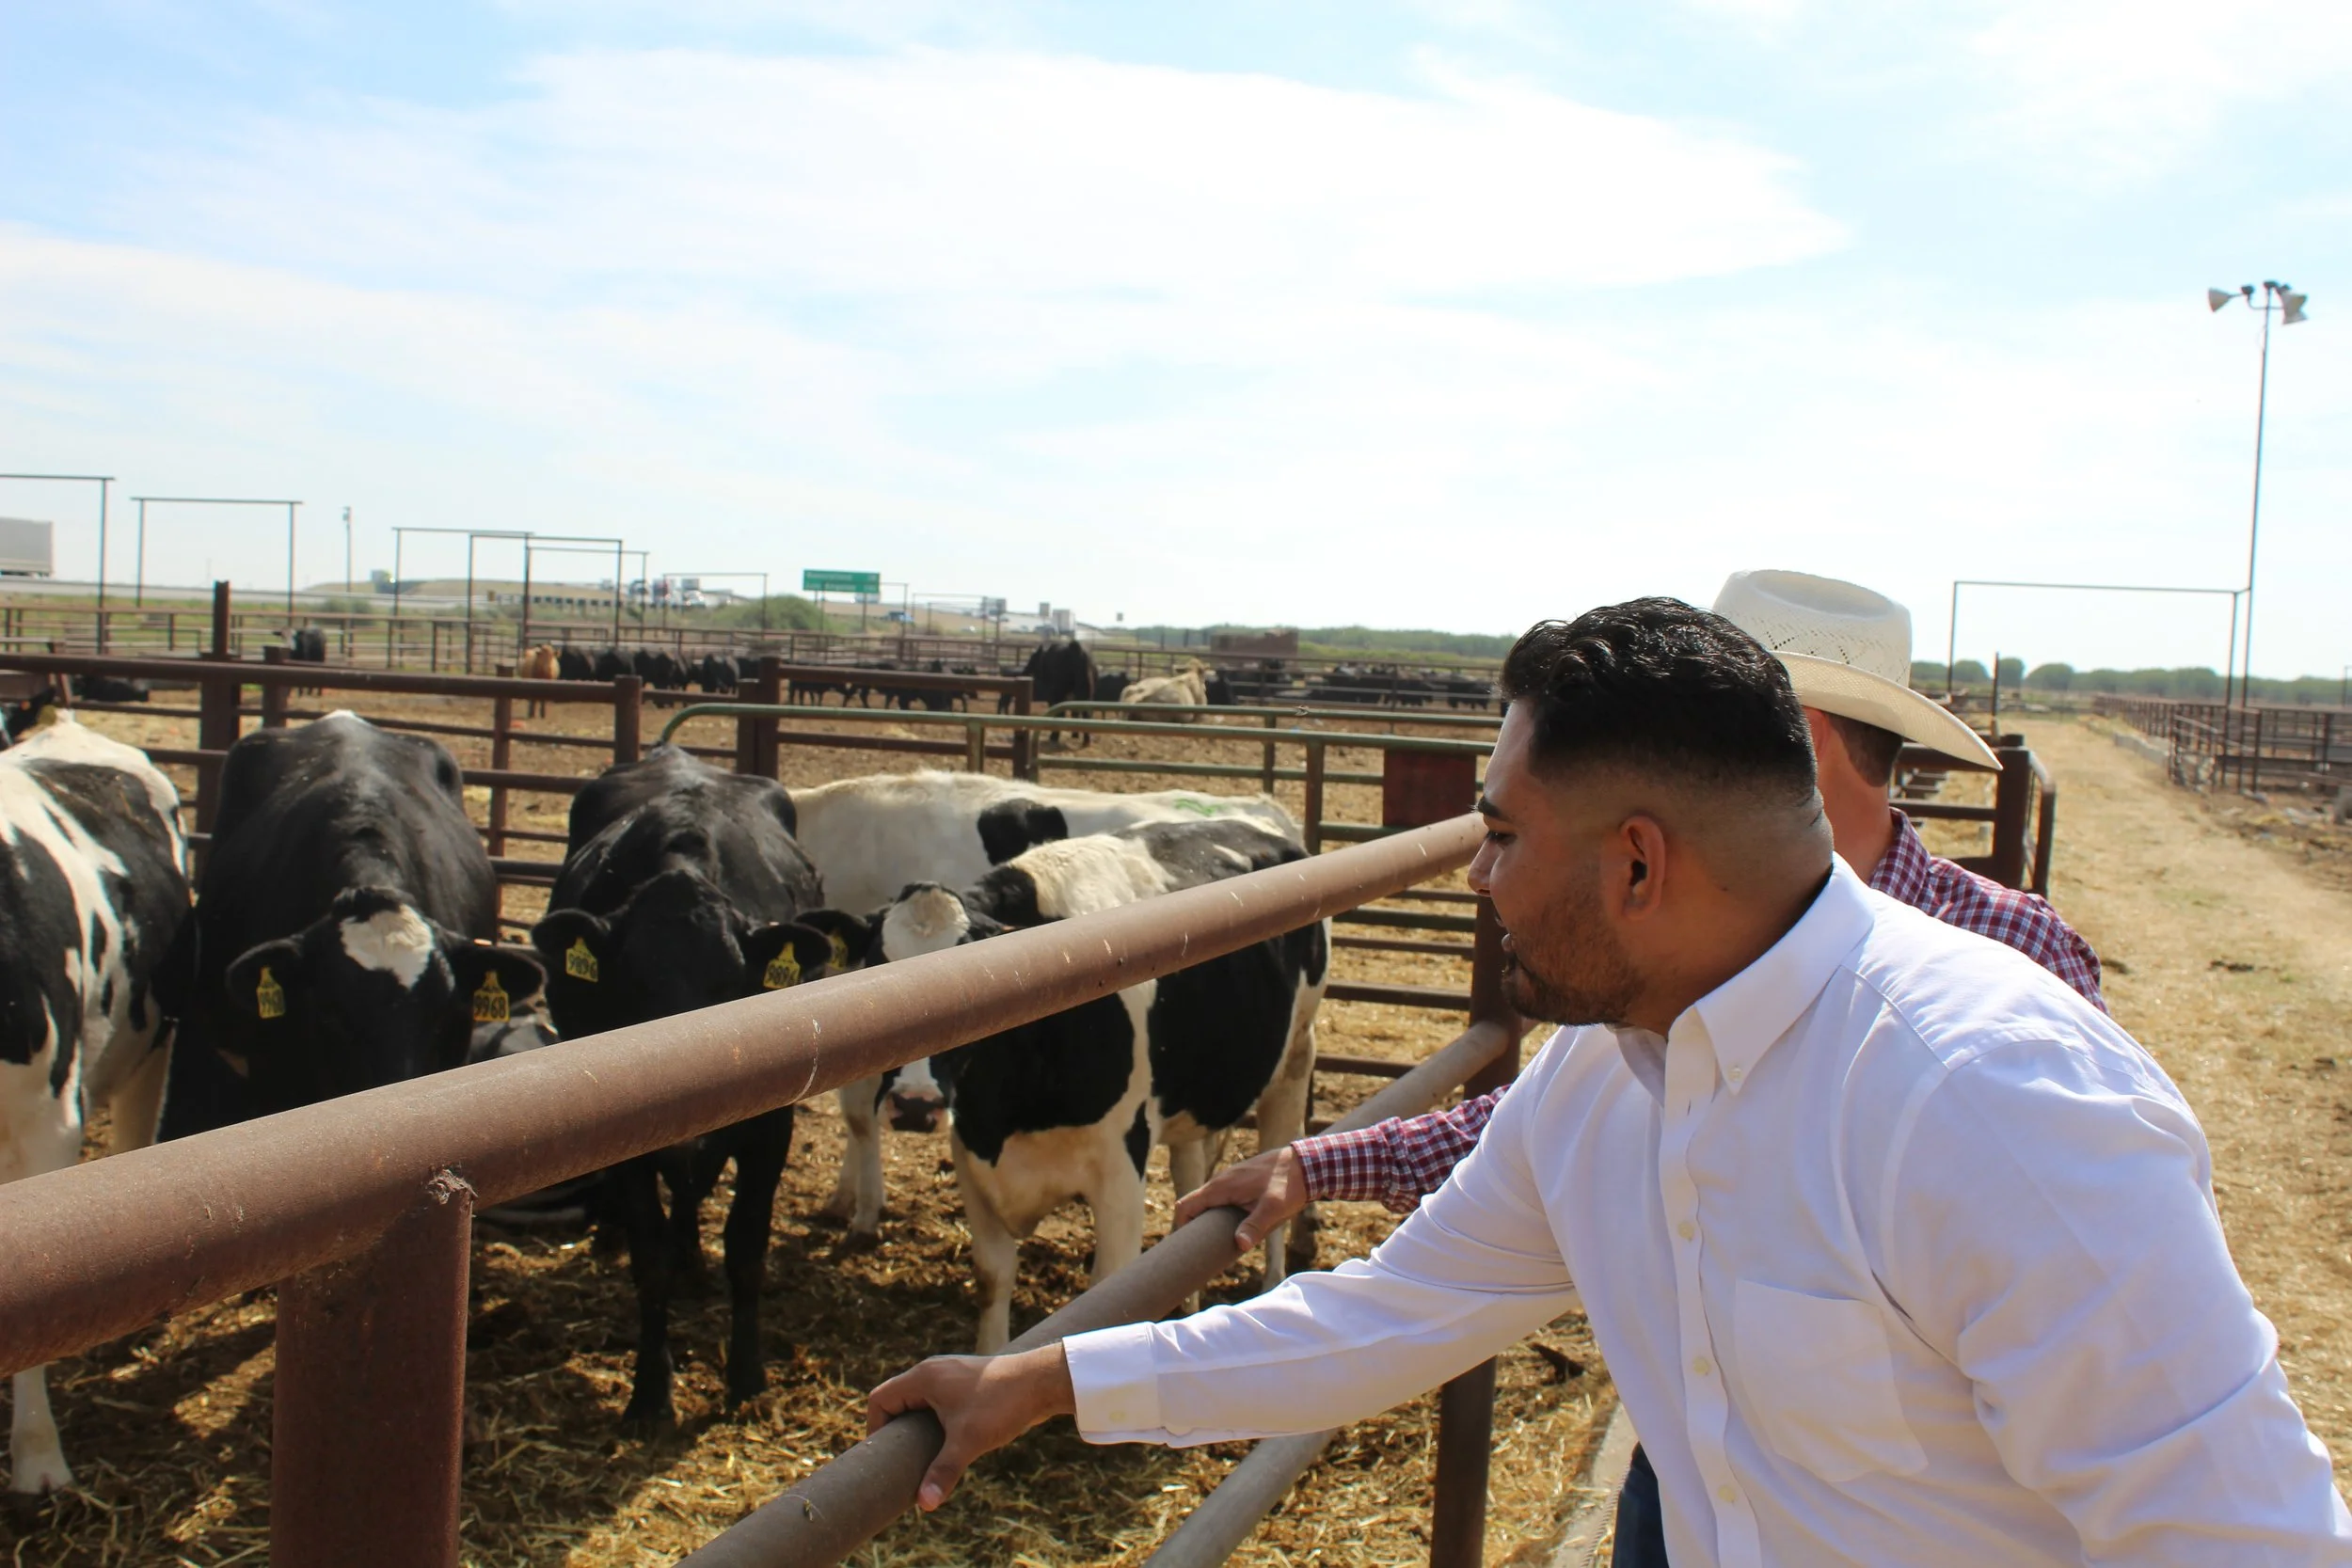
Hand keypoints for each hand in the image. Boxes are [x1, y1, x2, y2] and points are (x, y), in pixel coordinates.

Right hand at [867, 1344, 1075, 1509]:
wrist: (1043, 1380)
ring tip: (923, 1456)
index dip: (875, 1427)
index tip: (884, 1455)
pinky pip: (939, 1402)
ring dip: (918, 1427)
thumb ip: (943, 1471)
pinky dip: (936, 1422)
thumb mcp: (968, 1441)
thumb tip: (925, 1504)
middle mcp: (933, 1371)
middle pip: (898, 1399)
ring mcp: (951, 1375)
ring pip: (920, 1402)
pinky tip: (948, 1444)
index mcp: (924, 1377)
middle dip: (897, 1431)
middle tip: (902, 1461)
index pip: (881, 1399)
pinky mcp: (967, 1383)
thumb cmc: (1002, 1403)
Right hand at [1174, 1145, 1310, 1251]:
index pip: (1185, 1205)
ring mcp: (1230, 1179)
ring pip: (1209, 1201)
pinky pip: (1221, 1197)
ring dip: (1210, 1219)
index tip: (1188, 1247)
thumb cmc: (1288, 1184)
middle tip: (1206, 1249)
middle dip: (1196, 1227)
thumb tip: (1240, 1245)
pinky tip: (1236, 1224)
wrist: (1304, 1162)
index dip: (1181, 1226)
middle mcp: (1221, 1181)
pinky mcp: (1240, 1180)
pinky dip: (1221, 1211)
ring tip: (1221, 1240)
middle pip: (1195, 1205)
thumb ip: (1255, 1225)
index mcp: (1221, 1187)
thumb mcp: (1273, 1208)